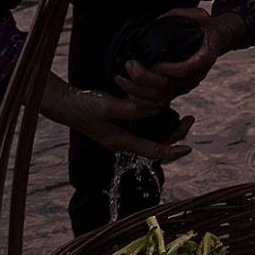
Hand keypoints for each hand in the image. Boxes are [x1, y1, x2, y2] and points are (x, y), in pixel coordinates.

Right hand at [40, 76, 193, 161]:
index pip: (153, 152)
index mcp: (121, 142)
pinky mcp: (119, 124)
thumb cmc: (83, 106)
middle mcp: (123, 140)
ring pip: (152, 135)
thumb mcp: (107, 106)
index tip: (190, 149)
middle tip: (190, 118)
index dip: (172, 152)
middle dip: (176, 135)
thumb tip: (158, 108)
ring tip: (183, 114)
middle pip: (156, 144)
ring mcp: (121, 133)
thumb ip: (131, 109)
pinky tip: (164, 106)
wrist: (63, 102)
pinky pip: (144, 127)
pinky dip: (157, 120)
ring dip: (169, 127)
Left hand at [116, 7, 242, 102]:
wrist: (220, 38)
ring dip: (139, 90)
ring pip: (161, 97)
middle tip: (129, 64)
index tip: (151, 60)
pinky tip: (128, 90)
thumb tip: (154, 24)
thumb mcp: (196, 14)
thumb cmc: (206, 25)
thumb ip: (178, 17)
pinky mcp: (179, 88)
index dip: (166, 68)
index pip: (184, 69)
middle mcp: (197, 74)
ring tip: (122, 78)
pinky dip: (143, 99)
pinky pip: (160, 101)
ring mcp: (187, 83)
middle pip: (168, 86)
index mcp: (204, 56)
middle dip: (144, 77)